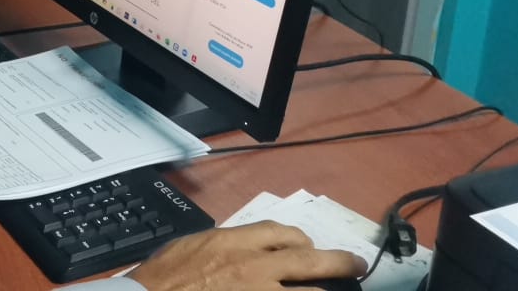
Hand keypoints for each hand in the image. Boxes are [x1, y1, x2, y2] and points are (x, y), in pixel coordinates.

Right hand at [127, 221, 366, 290]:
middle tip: (356, 266)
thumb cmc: (161, 278)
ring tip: (336, 290)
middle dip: (339, 262)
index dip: (300, 240)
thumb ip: (219, 246)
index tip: (307, 248)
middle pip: (308, 260)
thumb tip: (238, 249)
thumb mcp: (189, 248)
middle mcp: (252, 267)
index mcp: (232, 243)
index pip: (280, 232)